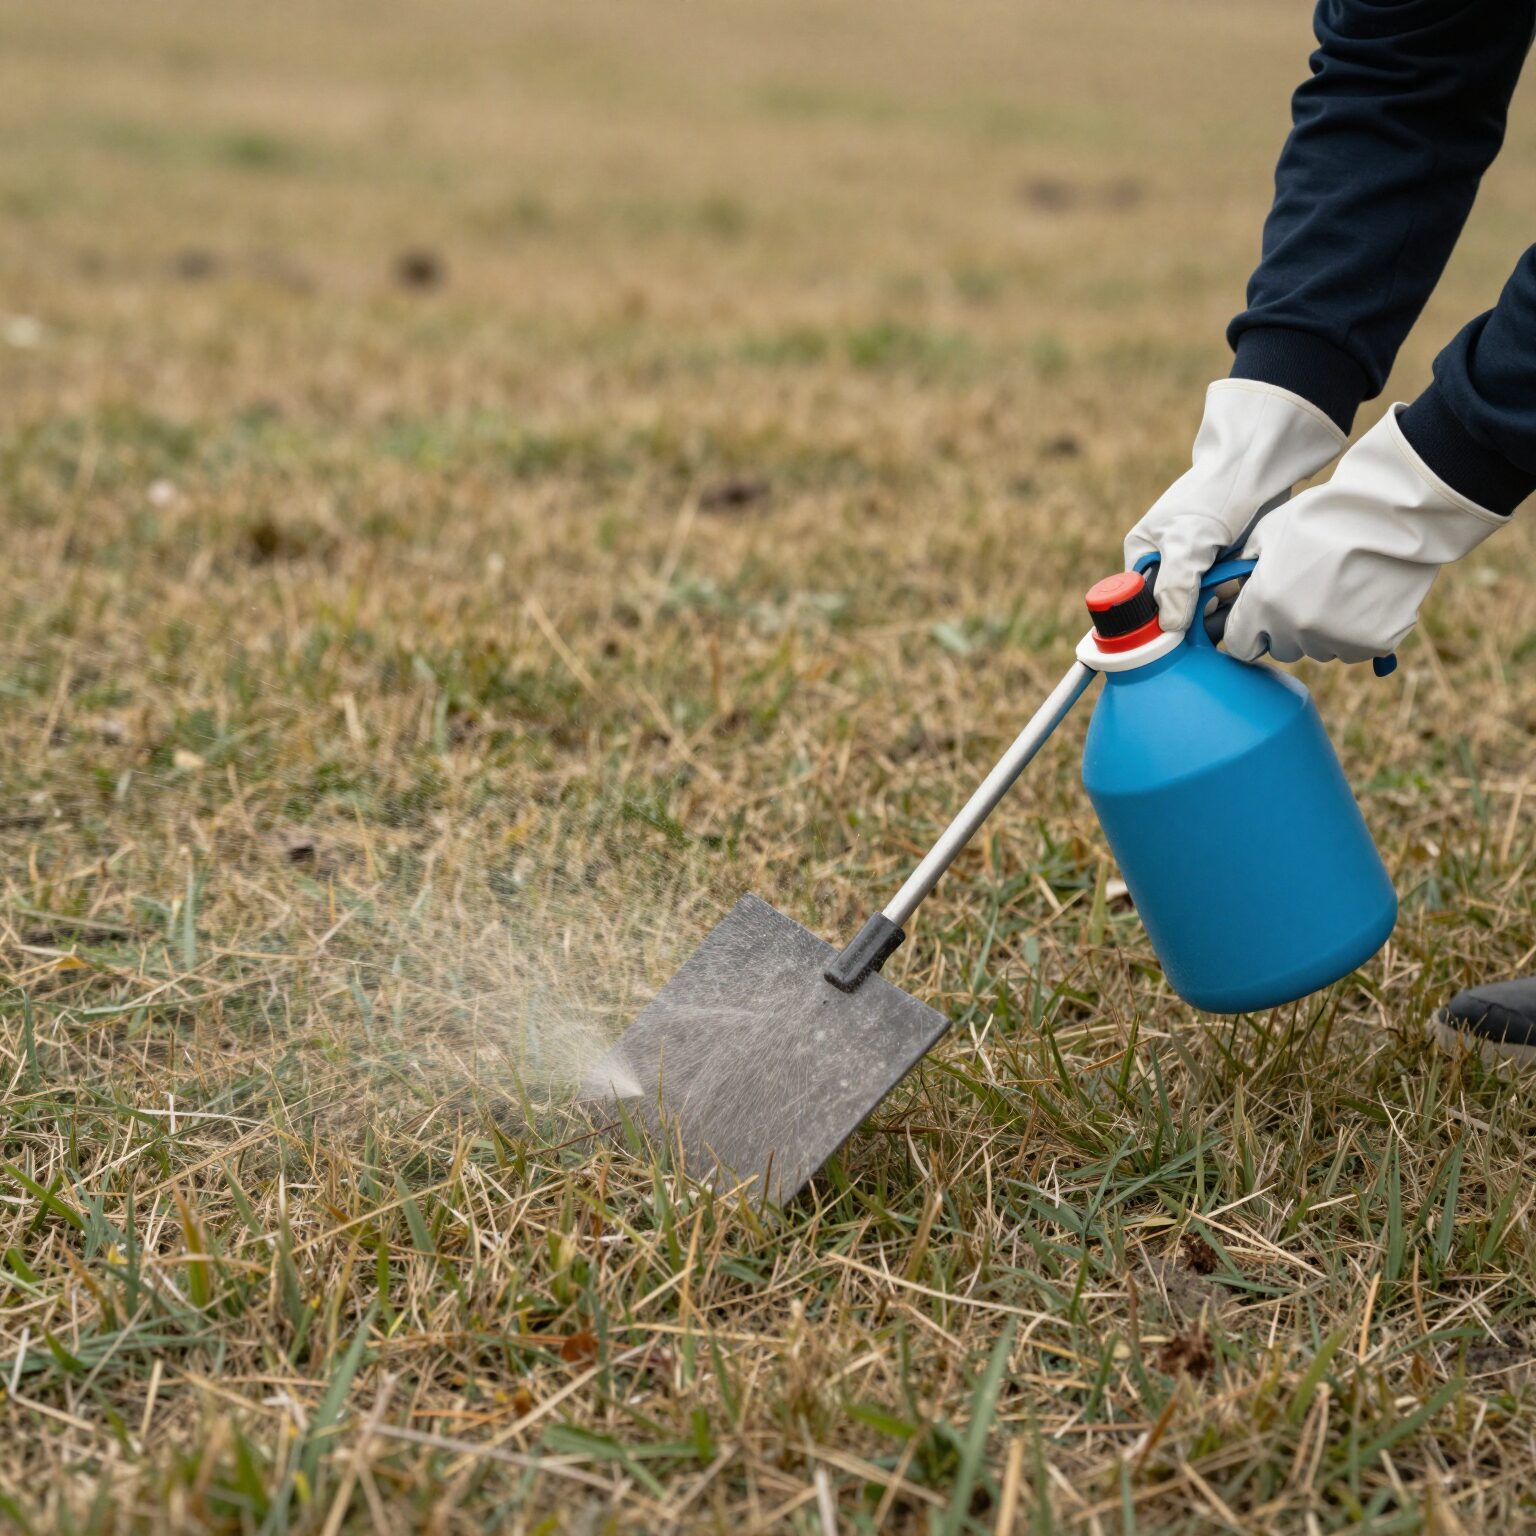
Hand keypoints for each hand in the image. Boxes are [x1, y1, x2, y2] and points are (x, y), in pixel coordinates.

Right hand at [1125, 380, 1344, 632]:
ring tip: (1231, 592)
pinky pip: (1226, 597)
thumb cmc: (1213, 495)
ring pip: (1203, 607)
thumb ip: (1174, 588)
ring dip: (1219, 608)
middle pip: (1174, 608)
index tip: (1177, 631)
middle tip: (1212, 611)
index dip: (1156, 620)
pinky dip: (1235, 598)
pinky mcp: (1226, 567)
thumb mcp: (1186, 543)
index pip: (1140, 603)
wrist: (1257, 467)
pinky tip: (1243, 587)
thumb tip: (1168, 628)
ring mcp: (1198, 566)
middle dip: (1193, 615)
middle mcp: (1167, 562)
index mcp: (1144, 554)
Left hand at [1225, 406, 1505, 663]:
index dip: (1249, 630)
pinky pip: (1356, 649)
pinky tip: (1366, 596)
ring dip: (1323, 631)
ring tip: (1340, 588)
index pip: (1240, 645)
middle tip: (1306, 593)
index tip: (1259, 617)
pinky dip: (1359, 631)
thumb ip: (1245, 570)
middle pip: (1281, 648)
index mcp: (1265, 604)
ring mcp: (1338, 640)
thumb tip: (1233, 589)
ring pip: (1319, 650)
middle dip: (1286, 628)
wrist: (1393, 511)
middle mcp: (1298, 630)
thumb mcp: (1268, 533)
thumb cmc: (1325, 515)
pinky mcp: (1376, 643)